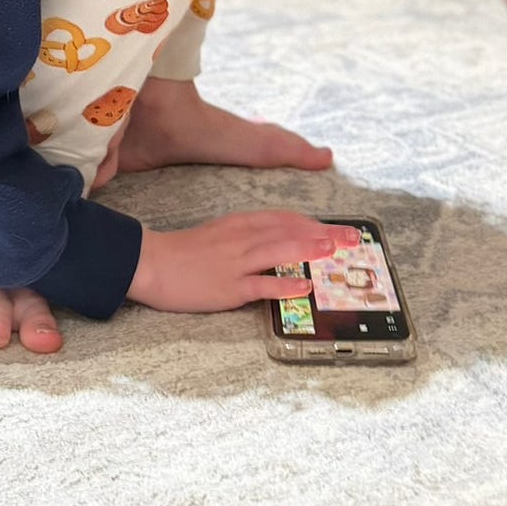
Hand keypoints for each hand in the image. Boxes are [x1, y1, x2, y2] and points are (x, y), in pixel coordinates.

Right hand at [127, 213, 360, 312]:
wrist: (152, 263)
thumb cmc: (186, 251)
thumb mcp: (221, 233)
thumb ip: (249, 235)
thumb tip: (280, 240)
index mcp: (241, 223)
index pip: (285, 218)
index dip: (314, 223)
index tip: (338, 229)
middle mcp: (242, 237)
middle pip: (290, 230)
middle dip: (324, 233)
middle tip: (353, 238)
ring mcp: (236, 262)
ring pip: (279, 250)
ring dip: (309, 249)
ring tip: (334, 250)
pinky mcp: (228, 287)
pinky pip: (261, 284)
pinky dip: (285, 283)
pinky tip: (304, 285)